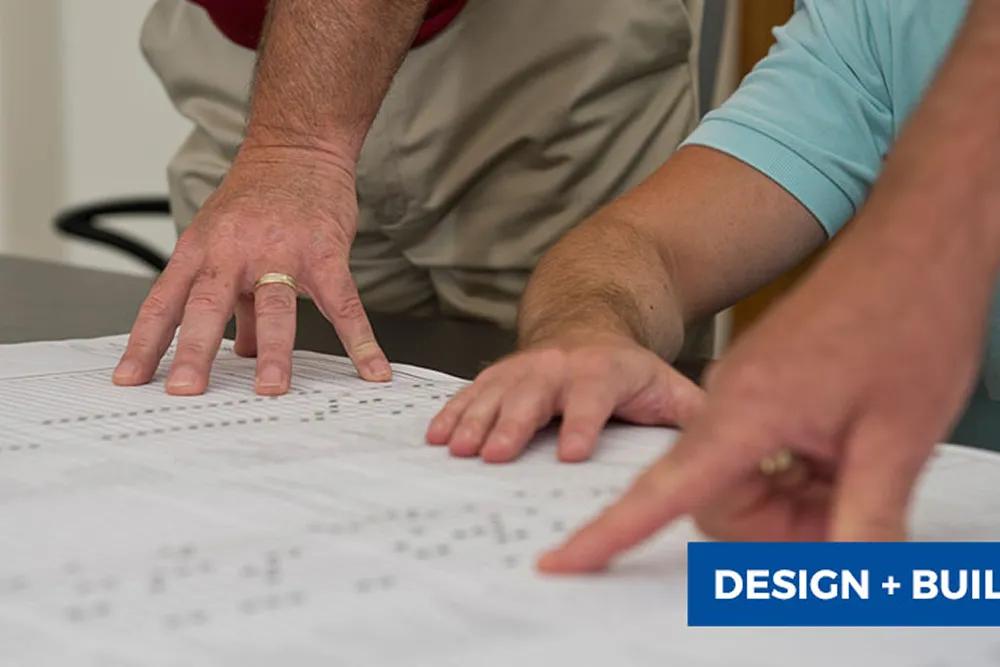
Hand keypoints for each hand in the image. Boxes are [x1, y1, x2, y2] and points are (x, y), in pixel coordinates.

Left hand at [112, 146, 390, 395]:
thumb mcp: (224, 242)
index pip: (164, 302)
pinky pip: (342, 303)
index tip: (130, 380)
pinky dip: (359, 340)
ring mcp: (280, 252)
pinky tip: (371, 369)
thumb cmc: (259, 197)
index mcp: (201, 251)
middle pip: (207, 305)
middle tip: (186, 390)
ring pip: (272, 305)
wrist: (297, 147)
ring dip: (272, 350)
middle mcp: (233, 252)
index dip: (144, 343)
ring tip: (270, 388)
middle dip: (194, 350)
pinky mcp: (324, 254)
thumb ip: (230, 301)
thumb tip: (235, 350)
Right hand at [425, 332, 704, 462]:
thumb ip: (692, 411)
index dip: (582, 424)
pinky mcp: (499, 374)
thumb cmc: (627, 369)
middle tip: (496, 454)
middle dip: (513, 425)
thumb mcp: (667, 383)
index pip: (593, 399)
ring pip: (496, 394)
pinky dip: (453, 413)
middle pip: (533, 396)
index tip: (571, 452)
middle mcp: (559, 367)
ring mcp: (525, 368)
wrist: (586, 325)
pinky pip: (472, 392)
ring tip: (457, 447)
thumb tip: (728, 440)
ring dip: (475, 421)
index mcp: (604, 372)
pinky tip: (437, 434)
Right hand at [537, 206, 993, 572]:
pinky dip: (801, 473)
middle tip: (852, 510)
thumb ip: (867, 524)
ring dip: (798, 498)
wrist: (912, 243)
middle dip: (781, 526)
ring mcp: (744, 395)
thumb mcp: (898, 439)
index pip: (664, 492)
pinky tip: (844, 453)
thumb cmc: (903, 315)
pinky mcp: (761, 392)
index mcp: (745, 413)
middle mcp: (730, 403)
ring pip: (743, 483)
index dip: (607, 535)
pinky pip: (758, 457)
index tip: (561, 560)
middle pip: (719, 502)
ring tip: (860, 469)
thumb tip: (855, 585)